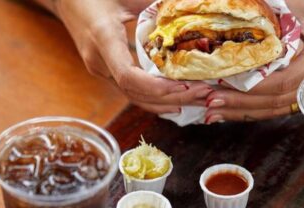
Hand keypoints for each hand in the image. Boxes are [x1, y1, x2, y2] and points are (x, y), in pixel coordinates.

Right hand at [53, 0, 211, 113]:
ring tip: (196, 100)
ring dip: (165, 102)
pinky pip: (130, 91)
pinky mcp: (104, 71)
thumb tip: (191, 7)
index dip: (157, 87)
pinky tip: (174, 101)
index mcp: (103, 38)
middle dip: (171, 98)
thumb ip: (157, 4)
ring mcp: (99, 69)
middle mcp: (99, 61)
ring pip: (133, 97)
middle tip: (204, 95)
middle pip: (136, 93)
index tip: (185, 86)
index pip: (128, 77)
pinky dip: (153, 99)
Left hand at [204, 0, 303, 123]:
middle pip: (273, 102)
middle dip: (238, 103)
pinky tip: (228, 111)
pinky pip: (272, 107)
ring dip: (239, 112)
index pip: (282, 82)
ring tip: (211, 113)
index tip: (224, 83)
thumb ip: (269, 16)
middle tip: (209, 101)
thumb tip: (234, 14)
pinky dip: (249, 110)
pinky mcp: (296, 93)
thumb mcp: (296, 7)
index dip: (252, 87)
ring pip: (271, 109)